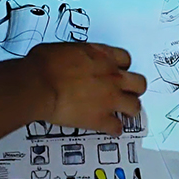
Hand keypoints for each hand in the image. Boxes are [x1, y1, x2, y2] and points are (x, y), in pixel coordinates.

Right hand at [25, 42, 145, 135]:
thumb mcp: (65, 49)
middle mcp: (112, 77)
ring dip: (129, 109)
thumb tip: (71, 60)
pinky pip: (117, 128)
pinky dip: (113, 129)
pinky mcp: (101, 119)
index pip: (126, 59)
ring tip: (122, 112)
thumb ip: (77, 56)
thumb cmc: (44, 64)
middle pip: (139, 83)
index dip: (122, 67)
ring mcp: (109, 99)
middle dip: (134, 89)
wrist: (39, 85)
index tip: (117, 71)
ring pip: (135, 107)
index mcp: (103, 56)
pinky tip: (108, 128)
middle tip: (125, 92)